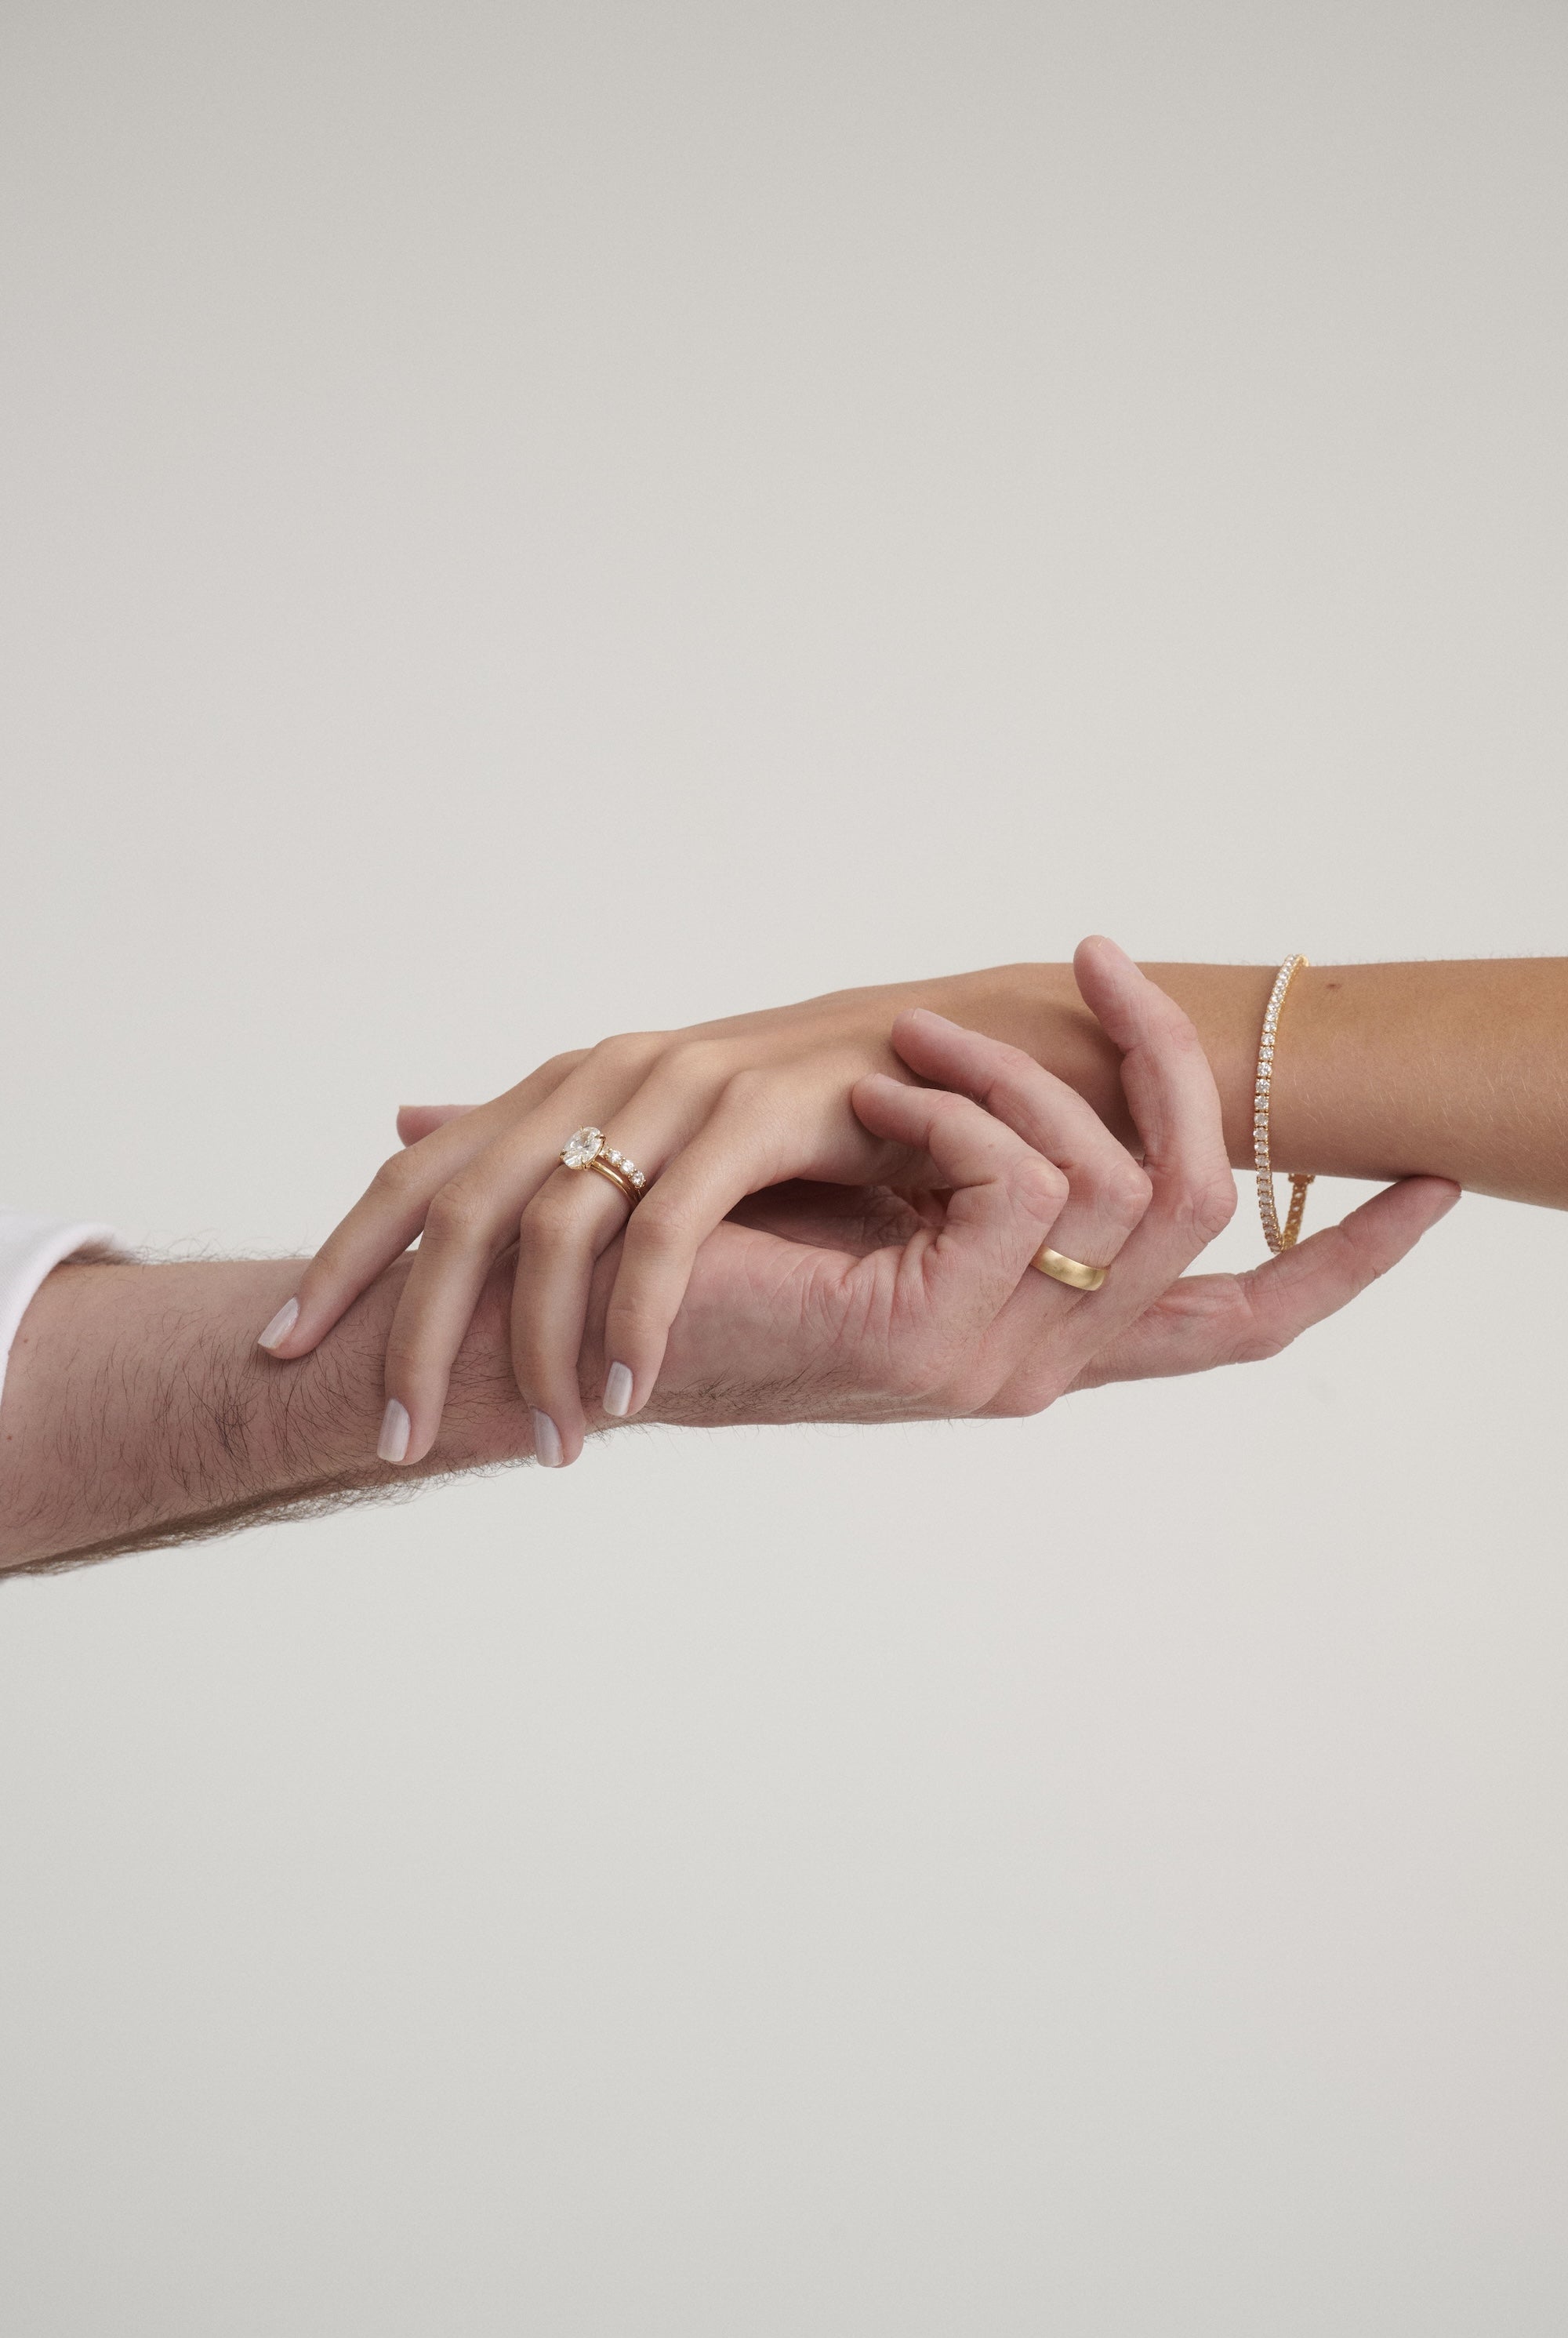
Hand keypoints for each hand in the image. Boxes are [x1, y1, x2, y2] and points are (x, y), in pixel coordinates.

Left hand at [261, 956, 1047, 1462]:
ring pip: (558, 1225)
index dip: (341, 1261)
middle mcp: (602, 1076)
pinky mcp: (758, 1113)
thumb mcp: (640, 1122)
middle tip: (391, 1441)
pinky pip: (672, 1232)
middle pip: (461, 1206)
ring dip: (533, 1349)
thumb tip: (400, 1128)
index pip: (419, 1178)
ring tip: (538, 1448)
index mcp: (563, 1087)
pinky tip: (628, 1396)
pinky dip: (639, 1319)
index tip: (278, 1349)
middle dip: (410, 1329)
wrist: (944, 1051)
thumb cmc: (793, 1112)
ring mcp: (677, 1087)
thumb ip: (526, 1138)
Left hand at [415, 947, 1461, 1445]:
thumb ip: (959, 1153)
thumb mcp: (863, 1187)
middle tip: (1108, 957)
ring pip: (1123, 1183)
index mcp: (1045, 1338)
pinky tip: (872, 1097)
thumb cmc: (698, 1259)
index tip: (1439, 1188)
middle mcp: (1045, 1365)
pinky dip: (953, 1109)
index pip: (1237, 1329)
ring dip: (1025, 1068)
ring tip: (910, 1037)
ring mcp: (997, 1363)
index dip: (1348, 1265)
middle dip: (1185, 1070)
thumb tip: (1002, 1062)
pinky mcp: (929, 1337)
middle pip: (1214, 1221)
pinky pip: (1022, 1181)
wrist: (561, 1348)